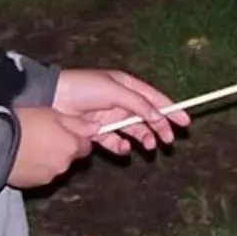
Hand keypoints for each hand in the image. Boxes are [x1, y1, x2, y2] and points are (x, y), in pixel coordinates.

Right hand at [7, 105, 96, 188]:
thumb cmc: (22, 125)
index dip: (75, 138)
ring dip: (47, 158)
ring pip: (54, 166)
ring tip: (30, 146)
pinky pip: (39, 175)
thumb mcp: (52, 114)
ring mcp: (48, 176)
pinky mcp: (33, 183)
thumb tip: (95, 128)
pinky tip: (23, 157)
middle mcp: (63, 164)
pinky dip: (35, 167)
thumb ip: (76, 123)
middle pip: (69, 157)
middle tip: (44, 136)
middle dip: (61, 148)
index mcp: (70, 146)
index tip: (65, 132)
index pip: (85, 146)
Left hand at [53, 67, 188, 155]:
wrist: (51, 99)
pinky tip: (124, 149)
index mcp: (126, 85)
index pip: (154, 98)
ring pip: (134, 130)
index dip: (171, 109)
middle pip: (147, 116)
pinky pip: (115, 141)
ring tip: (149, 147)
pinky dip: (121, 147)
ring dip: (144, 138)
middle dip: (160, 128)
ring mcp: (109, 117)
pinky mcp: (96, 131)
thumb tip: (157, 115)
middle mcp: (120, 101)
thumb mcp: (114, 90)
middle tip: (169, 140)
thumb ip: (137, 103)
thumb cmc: (82, 87)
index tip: (185, 121)